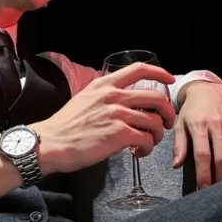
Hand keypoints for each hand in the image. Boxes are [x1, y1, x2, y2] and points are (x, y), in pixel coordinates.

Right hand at [39, 63, 175, 174]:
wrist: (51, 143)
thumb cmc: (65, 125)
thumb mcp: (83, 99)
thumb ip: (103, 97)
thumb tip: (121, 104)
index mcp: (104, 84)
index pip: (139, 69)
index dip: (160, 73)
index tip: (169, 80)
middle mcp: (113, 96)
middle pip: (157, 97)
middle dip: (167, 112)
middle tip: (164, 123)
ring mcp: (118, 114)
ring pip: (155, 121)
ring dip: (157, 134)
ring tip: (148, 143)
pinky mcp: (120, 134)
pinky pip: (147, 139)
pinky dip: (147, 148)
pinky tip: (138, 152)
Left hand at [173, 81, 221, 188]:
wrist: (207, 89)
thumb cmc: (191, 110)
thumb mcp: (180, 124)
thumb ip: (179, 145)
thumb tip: (176, 165)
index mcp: (198, 126)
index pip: (202, 155)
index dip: (203, 173)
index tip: (202, 187)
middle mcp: (217, 125)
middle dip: (219, 176)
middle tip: (214, 190)